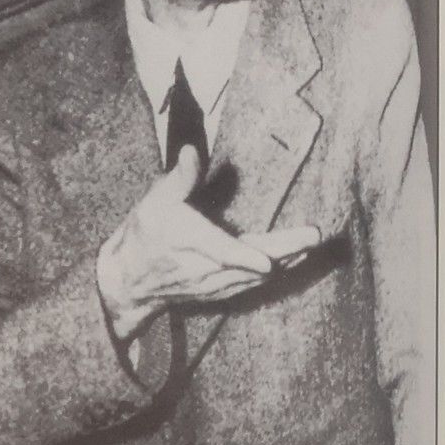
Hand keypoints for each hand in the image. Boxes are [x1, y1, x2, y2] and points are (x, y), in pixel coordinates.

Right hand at [95, 145, 321, 342]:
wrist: (130, 281)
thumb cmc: (145, 235)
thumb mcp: (155, 202)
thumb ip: (179, 178)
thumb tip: (191, 151)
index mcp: (189, 242)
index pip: (219, 252)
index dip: (243, 258)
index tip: (267, 263)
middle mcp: (205, 269)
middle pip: (251, 264)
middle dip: (285, 250)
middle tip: (313, 235)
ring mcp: (215, 285)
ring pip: (257, 276)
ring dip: (287, 260)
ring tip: (312, 243)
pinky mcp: (222, 293)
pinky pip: (254, 284)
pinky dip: (277, 273)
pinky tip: (296, 259)